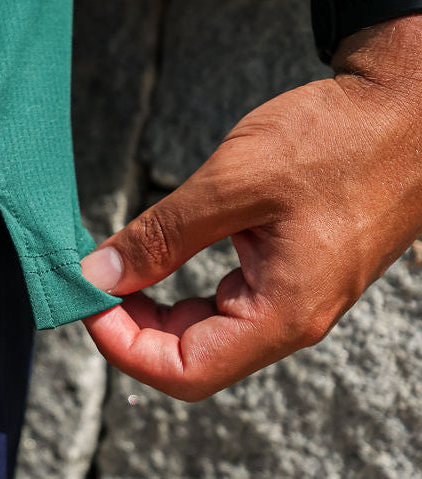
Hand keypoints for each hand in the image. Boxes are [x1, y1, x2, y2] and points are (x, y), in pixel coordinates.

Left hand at [79, 17, 421, 401]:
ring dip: (156, 312)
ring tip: (123, 268)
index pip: (184, 373)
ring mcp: (295, 302)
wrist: (411, 105)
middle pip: (191, 361)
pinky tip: (163, 259)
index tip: (90, 302)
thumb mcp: (234, 181)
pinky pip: (228, 307)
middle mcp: (291, 322)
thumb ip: (161, 236)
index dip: (124, 348)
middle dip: (133, 330)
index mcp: (283, 314)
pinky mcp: (294, 278)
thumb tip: (99, 274)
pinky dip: (185, 291)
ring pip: (207, 337)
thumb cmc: (337, 138)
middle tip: (97, 281)